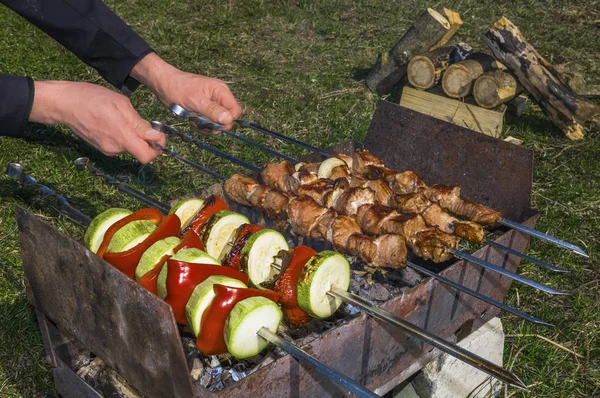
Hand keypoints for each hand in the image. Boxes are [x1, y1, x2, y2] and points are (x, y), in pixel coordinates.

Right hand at [29, 81, 165, 163]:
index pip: (148, 156)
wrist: (64, 104)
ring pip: (130, 147)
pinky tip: (115, 122)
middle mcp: (115, 148)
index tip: (159, 134)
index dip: (158, 147)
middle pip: (140, 152)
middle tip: (145, 125)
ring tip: (124, 118)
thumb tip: (153, 135)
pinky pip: (120, 145)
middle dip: (147, 141)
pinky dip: (123, 136)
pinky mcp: (101, 147)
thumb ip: (138, 123)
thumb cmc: (92, 99)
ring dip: (134, 136)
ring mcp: (107, 149)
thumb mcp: (120, 104)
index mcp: (123, 137)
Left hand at [131, 53, 242, 129]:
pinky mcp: (204, 108)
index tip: (214, 125)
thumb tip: (229, 120)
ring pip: (217, 122)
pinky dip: (201, 124)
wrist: (163, 84)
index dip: (227, 121)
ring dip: (206, 125)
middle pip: (227, 118)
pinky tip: (192, 119)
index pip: (235, 111)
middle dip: (214, 124)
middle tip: (201, 123)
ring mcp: (212, 102)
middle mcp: (219, 96)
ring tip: (193, 120)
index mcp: (221, 91)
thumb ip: (213, 111)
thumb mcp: (195, 101)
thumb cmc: (178, 88)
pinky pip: (208, 121)